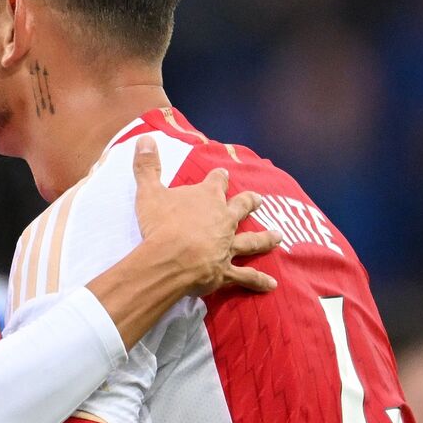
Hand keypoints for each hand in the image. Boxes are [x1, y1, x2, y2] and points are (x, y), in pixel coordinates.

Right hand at [131, 135, 279, 294]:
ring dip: (265, 238)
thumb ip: (148, 166)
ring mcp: (227, 244)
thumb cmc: (160, 224)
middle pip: (241, 207)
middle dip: (249, 202)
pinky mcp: (226, 269)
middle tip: (259, 199)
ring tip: (278, 236)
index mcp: (206, 198)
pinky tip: (272, 284)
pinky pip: (245, 275)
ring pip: (251, 240)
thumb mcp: (149, 191)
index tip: (223, 173)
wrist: (170, 258)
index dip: (219, 177)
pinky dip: (259, 280)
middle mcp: (223, 219)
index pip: (216, 181)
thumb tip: (145, 138)